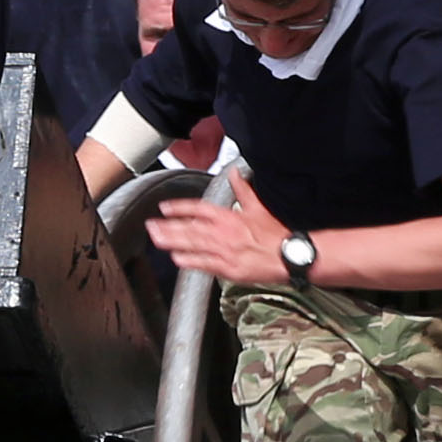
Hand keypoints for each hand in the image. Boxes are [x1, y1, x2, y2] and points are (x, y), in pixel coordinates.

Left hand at [145, 174, 295, 285]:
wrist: (290, 256)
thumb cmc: (276, 233)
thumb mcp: (259, 207)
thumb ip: (243, 189)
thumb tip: (235, 173)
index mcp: (229, 216)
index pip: (198, 209)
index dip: (180, 207)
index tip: (165, 208)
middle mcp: (223, 232)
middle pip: (189, 227)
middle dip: (168, 226)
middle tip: (151, 225)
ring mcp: (224, 251)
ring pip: (193, 245)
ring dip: (172, 241)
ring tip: (157, 239)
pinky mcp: (228, 269)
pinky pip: (204, 264)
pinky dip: (189, 260)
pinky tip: (176, 258)